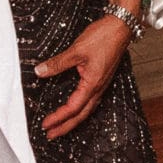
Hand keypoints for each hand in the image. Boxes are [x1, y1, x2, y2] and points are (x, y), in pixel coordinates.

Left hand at [35, 16, 130, 139]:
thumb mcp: (76, 50)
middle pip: (81, 115)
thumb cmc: (104, 37)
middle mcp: (98, 87)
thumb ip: (58, 63)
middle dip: (66, 127)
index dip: (58, 117)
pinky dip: (80, 108)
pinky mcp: (102, 78)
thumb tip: (41, 71)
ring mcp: (101, 84)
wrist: (121, 27)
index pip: (72, 107)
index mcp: (92, 83)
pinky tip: (75, 107)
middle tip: (52, 135)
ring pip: (87, 109)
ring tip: (61, 126)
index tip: (46, 124)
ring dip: (73, 120)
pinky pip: (90, 100)